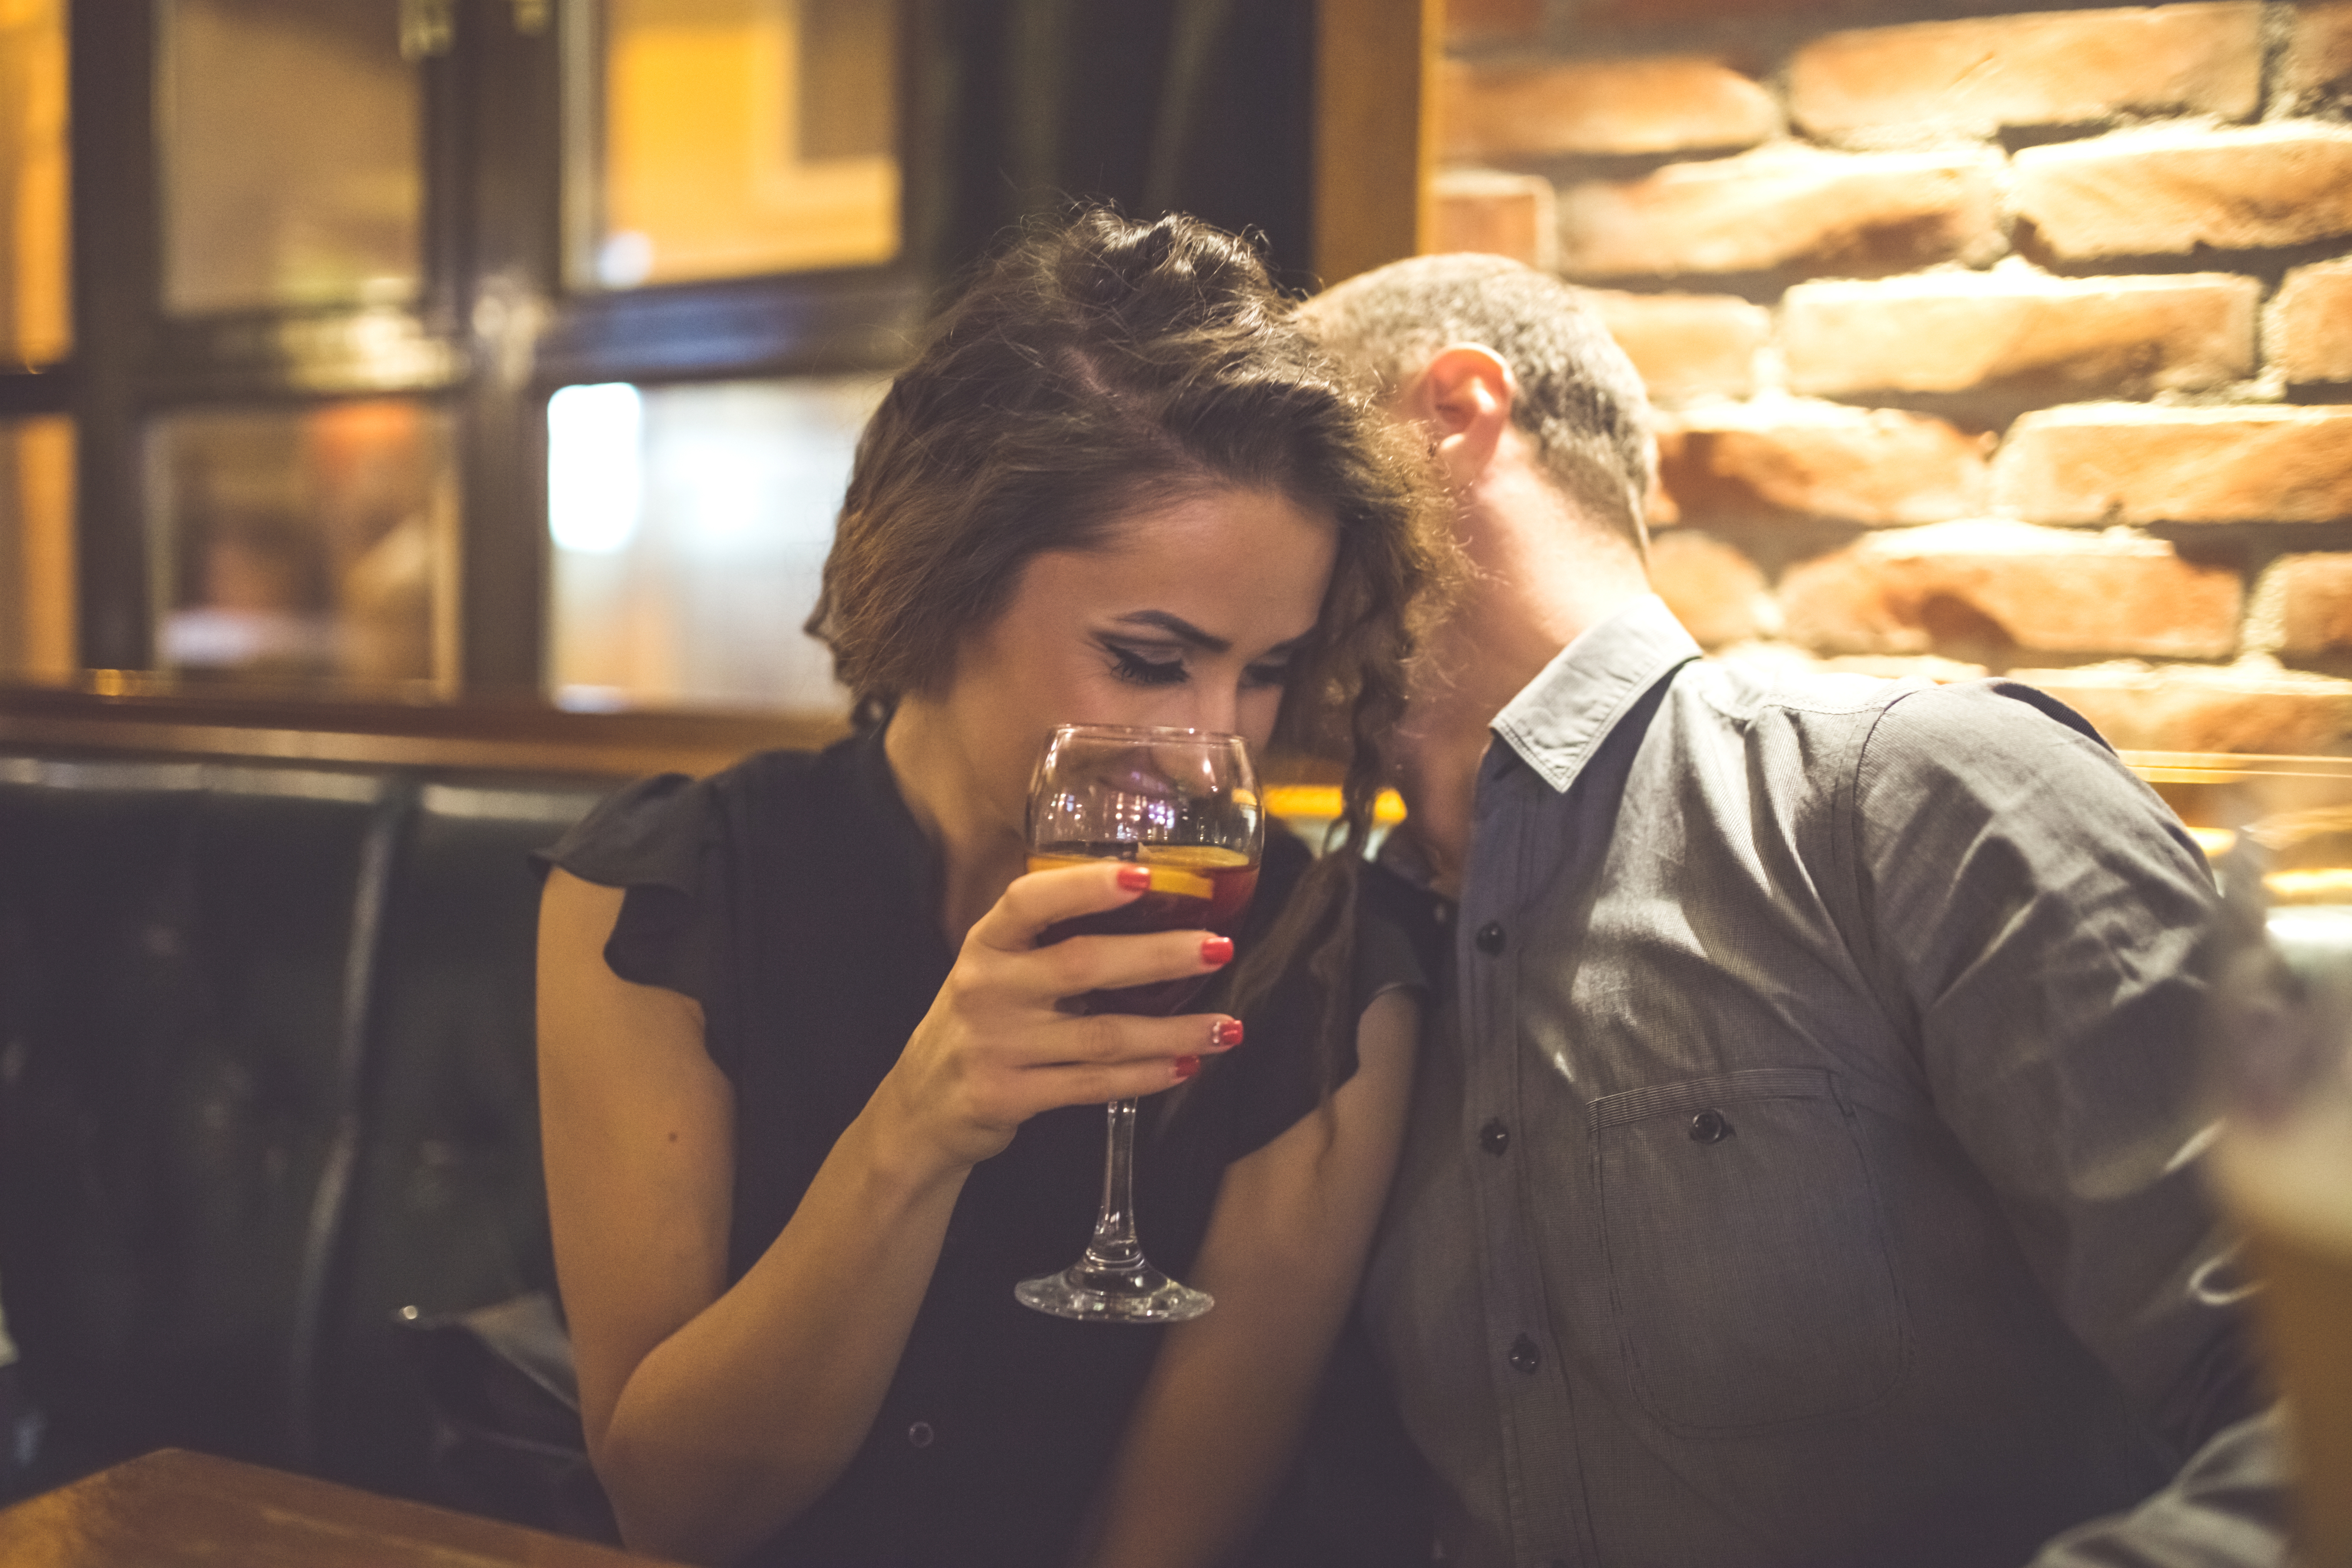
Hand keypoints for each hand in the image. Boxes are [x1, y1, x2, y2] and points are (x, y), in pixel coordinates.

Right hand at [873, 861, 1241, 1171]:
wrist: (921, 1108)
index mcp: (986, 943)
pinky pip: (1093, 1086)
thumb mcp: (994, 968)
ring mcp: (997, 1046)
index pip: (1031, 901)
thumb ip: (1047, 940)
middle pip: (1083, 965)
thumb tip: (1145, 899)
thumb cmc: (979, 1022)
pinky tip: (1185, 1066)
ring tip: (1228, 1025)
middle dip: (1159, 956)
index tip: (1145, 874)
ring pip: (1102, 1036)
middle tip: (1218, 947)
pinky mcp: (1009, 1097)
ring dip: (1173, 1031)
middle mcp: (987, 988)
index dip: (1086, 886)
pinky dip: (1145, 1077)